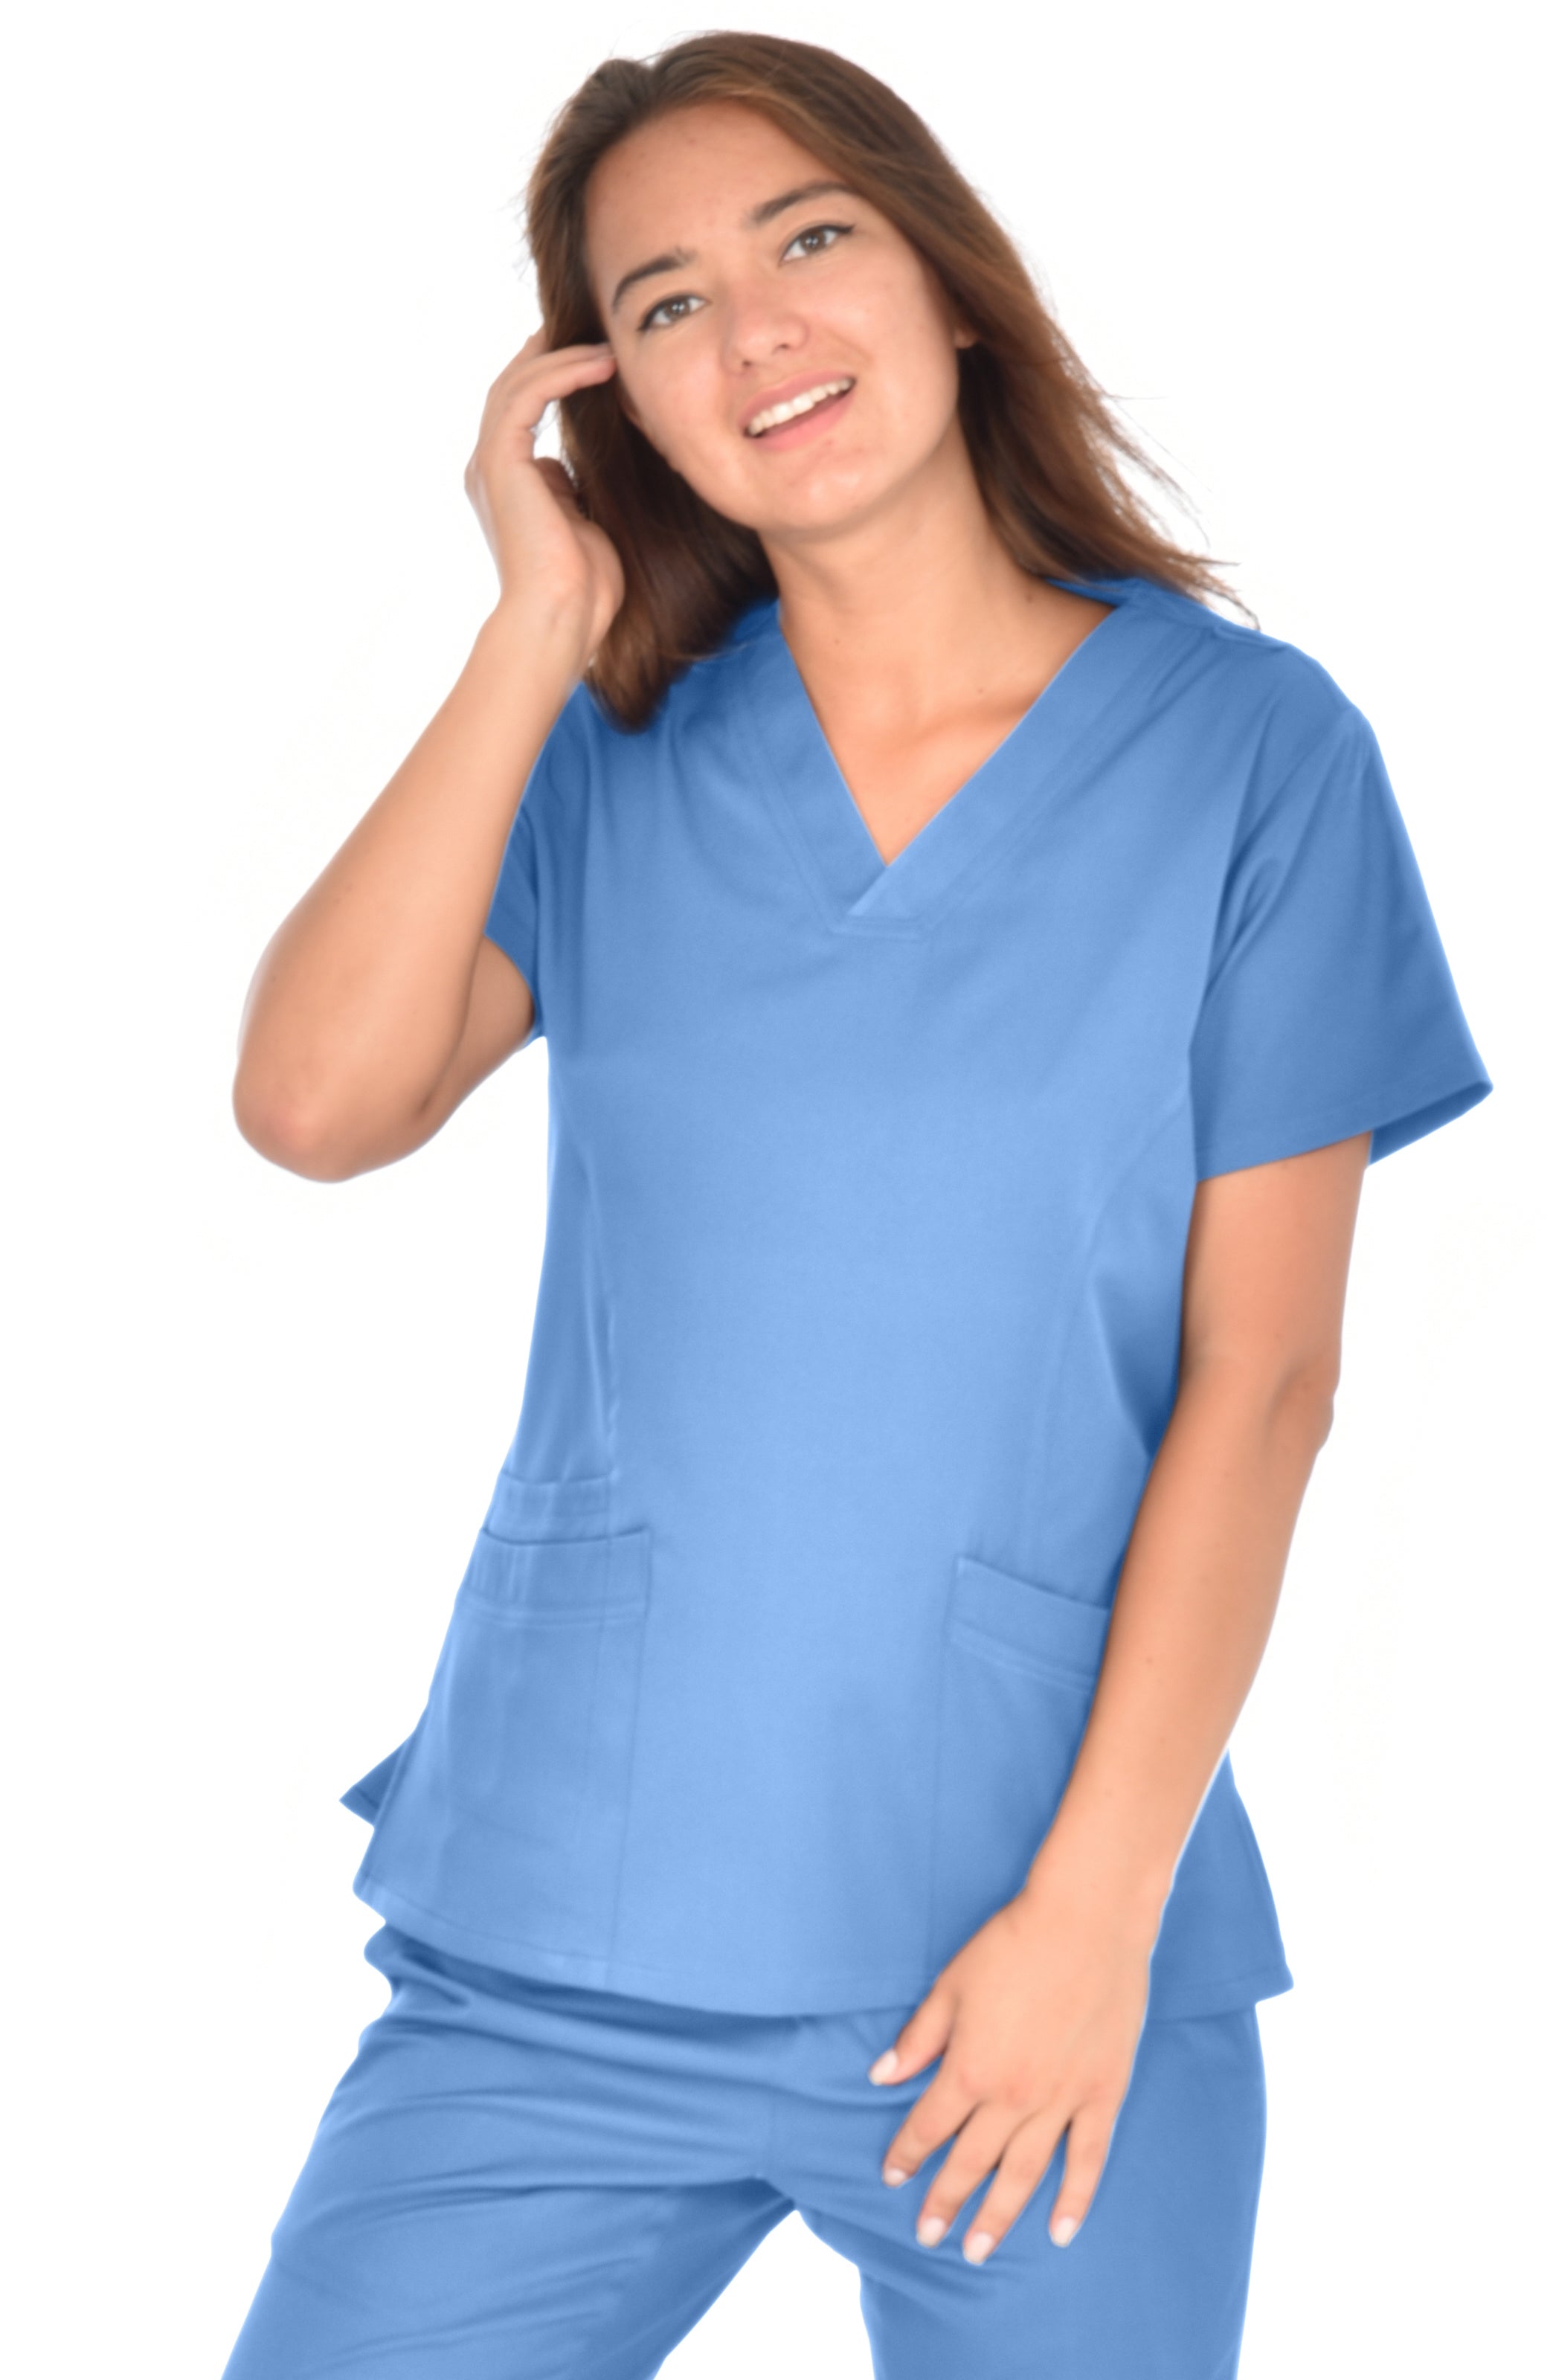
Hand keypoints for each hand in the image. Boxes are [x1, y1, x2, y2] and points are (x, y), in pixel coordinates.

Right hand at [464, 331, 624, 669]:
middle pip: (512, 386)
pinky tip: (600, 365)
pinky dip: (562, 374)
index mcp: (505, 481)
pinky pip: (527, 397)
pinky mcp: (500, 462)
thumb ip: (569, 487)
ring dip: (563, 358)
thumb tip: (571, 466)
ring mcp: (489, 463)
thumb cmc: (582, 585)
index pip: (521, 408)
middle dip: (551, 352)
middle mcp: (487, 467)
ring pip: (517, 384)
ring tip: (608, 347)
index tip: (592, 354)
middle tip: (594, 329)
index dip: (552, 375)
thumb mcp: (580, 520)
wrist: (561, 616)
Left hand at [868, 1866, 1154, 2261]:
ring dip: (998, 2216)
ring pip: (1024, 2174)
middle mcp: (1012, 2097)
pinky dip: (1074, 2198)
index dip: (907, 2154)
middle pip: (972, 2162)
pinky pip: (1087, 2159)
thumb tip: (881, 2076)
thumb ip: (919, 2038)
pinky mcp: (1103, 2095)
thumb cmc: (1014, 1944)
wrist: (1088, 1921)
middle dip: (945, 2200)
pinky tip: (1061, 2232)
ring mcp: (1062, 2100)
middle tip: (928, 2236)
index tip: (892, 2177)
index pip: (928, 2126)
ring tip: (978, 2250)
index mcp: (970, 2069)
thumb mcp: (951, 1985)